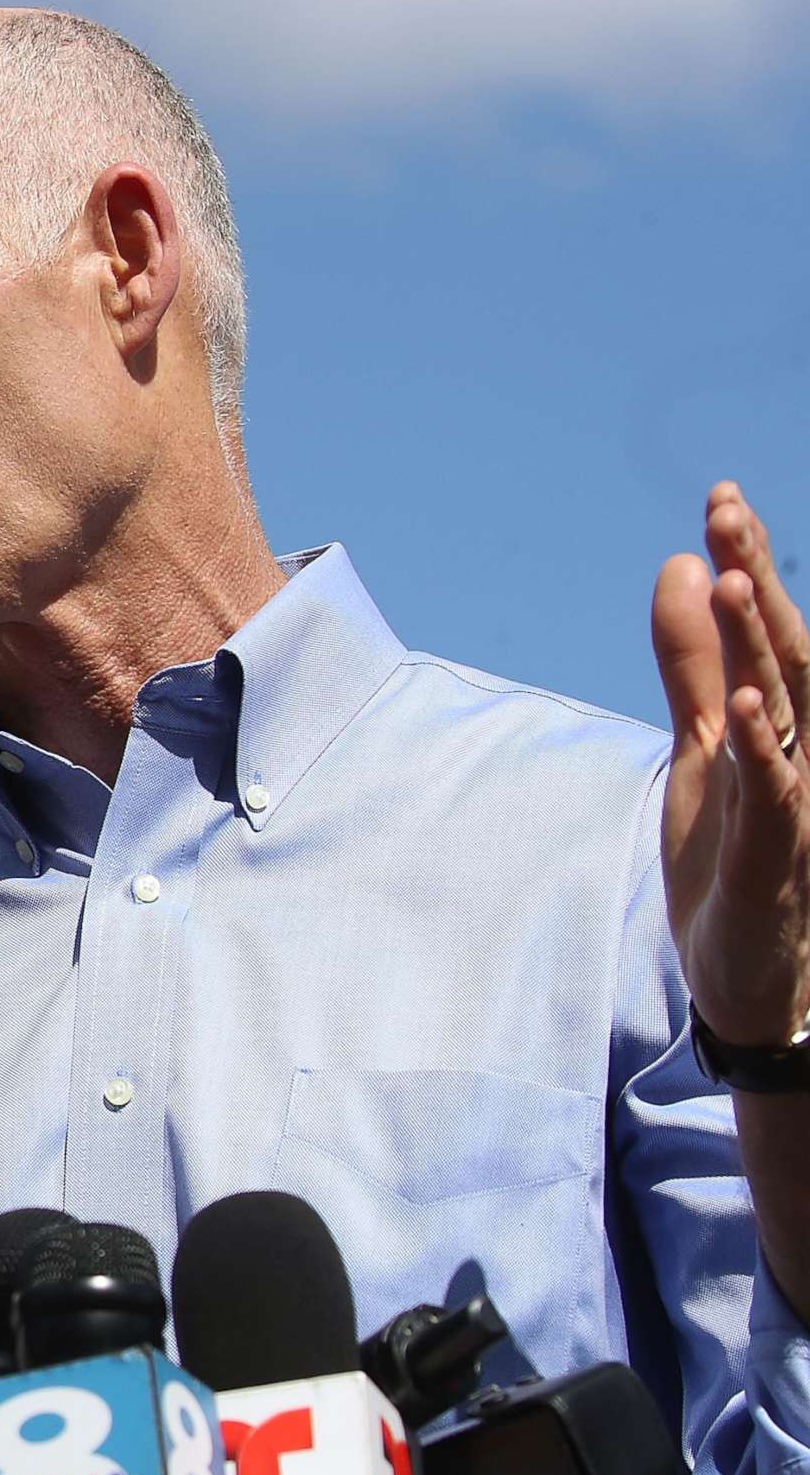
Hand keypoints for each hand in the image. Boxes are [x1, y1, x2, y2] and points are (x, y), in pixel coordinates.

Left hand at [653, 482, 809, 1049]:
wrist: (761, 976)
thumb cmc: (739, 854)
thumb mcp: (700, 748)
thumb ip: (692, 666)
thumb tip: (678, 567)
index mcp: (788, 722)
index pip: (768, 630)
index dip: (747, 563)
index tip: (720, 497)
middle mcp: (809, 752)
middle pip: (787, 652)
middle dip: (757, 581)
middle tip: (726, 511)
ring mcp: (804, 804)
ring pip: (791, 712)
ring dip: (761, 647)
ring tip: (732, 580)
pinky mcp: (784, 860)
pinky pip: (780, 798)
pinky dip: (766, 752)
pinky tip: (748, 709)